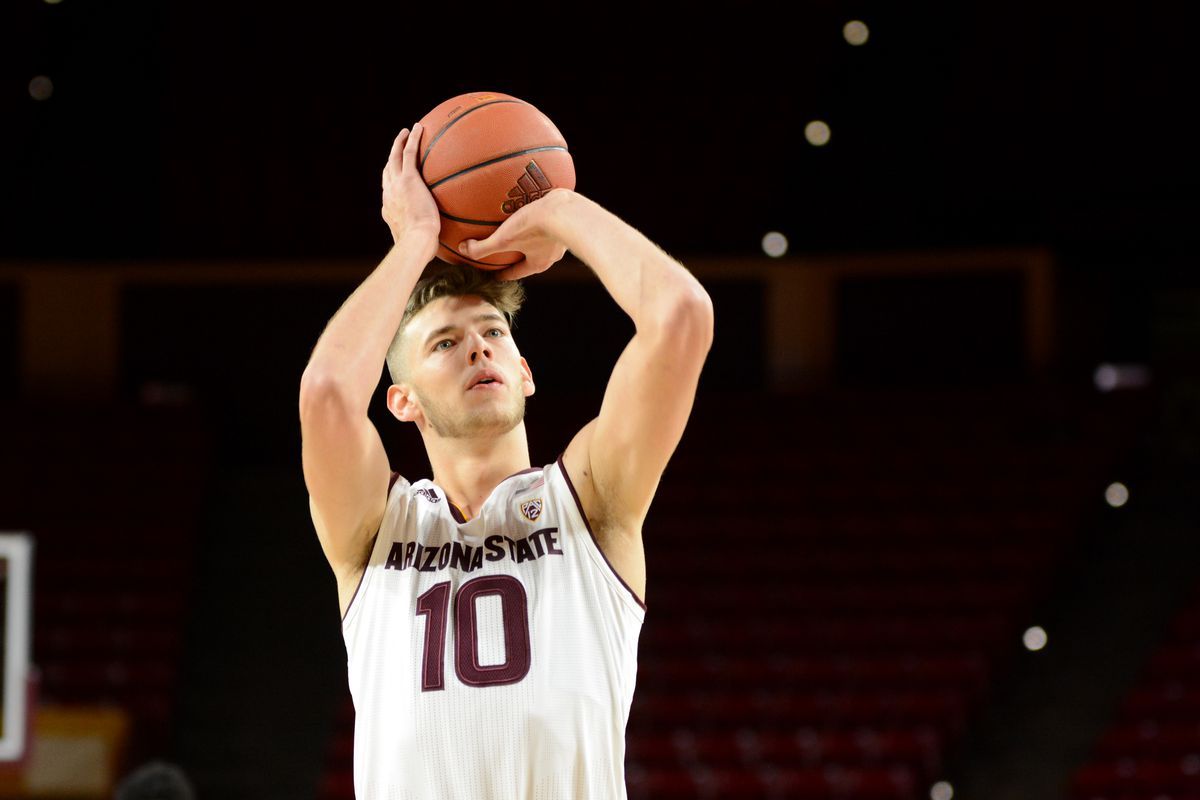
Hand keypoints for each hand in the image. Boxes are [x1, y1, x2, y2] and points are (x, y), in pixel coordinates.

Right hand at [381, 123, 439, 258]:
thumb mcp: (420, 247)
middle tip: (396, 149)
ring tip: (405, 132)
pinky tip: (418, 127)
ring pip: (394, 158)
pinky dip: (411, 139)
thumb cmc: (420, 251)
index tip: (396, 180)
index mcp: (389, 211)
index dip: (390, 184)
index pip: (388, 194)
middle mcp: (389, 196)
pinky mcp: (408, 179)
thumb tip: (438, 251)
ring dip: (398, 143)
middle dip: (390, 159)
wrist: (416, 243)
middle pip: (387, 172)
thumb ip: (425, 244)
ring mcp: (396, 186)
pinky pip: (408, 153)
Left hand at [456, 188, 572, 280]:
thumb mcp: (503, 240)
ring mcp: (560, 238)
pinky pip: (549, 221)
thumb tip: (463, 250)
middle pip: (530, 257)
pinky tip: (533, 207)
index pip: (516, 273)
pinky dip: (540, 218)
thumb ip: (482, 248)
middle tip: (505, 249)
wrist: (565, 210)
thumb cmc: (534, 228)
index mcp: (537, 263)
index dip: (503, 274)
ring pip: (541, 240)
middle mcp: (550, 254)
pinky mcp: (565, 219)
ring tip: (519, 226)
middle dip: (518, 254)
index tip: (495, 273)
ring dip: (531, 235)